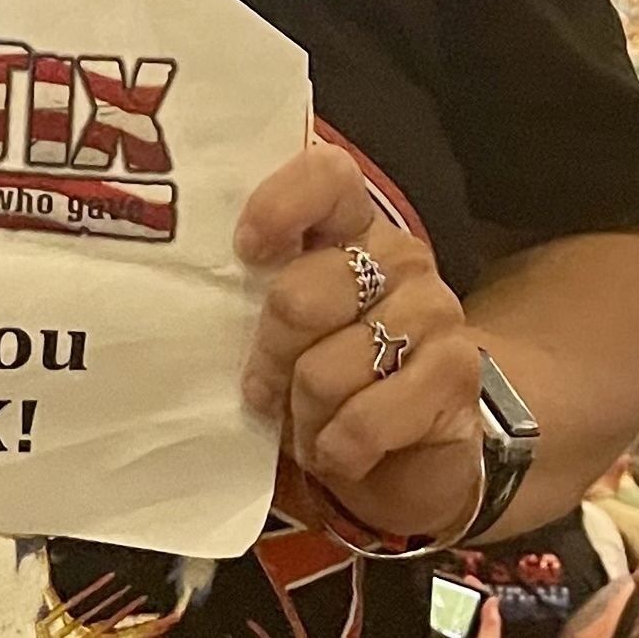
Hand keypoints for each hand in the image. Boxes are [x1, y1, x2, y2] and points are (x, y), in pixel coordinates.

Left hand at [237, 144, 483, 541]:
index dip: (278, 206)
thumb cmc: (322, 383)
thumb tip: (182, 290)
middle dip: (269, 359)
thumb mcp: (279, 334)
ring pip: (325, 370)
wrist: (406, 462)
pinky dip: (337, 450)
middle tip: (269, 388)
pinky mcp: (456, 373)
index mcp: (350, 225)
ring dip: (304, 415)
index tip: (246, 253)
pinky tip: (343, 451)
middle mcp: (399, 256)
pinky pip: (364, 420)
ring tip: (312, 422)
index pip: (325, 175)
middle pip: (299, 295)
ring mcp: (435, 310)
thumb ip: (248, 294)